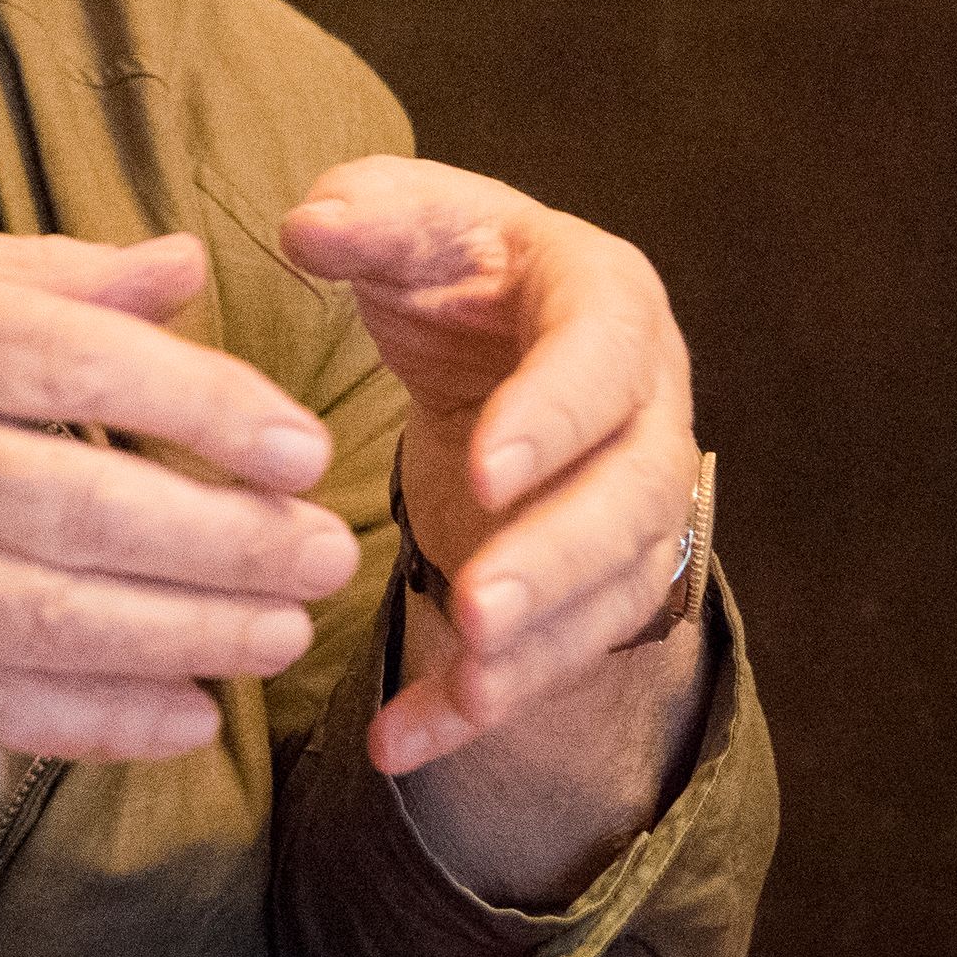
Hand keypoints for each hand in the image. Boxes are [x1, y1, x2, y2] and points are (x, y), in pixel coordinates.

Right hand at [0, 232, 363, 761]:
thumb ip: (38, 276)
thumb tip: (191, 270)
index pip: (80, 365)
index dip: (211, 409)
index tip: (301, 445)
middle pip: (87, 504)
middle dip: (231, 540)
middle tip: (328, 553)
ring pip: (55, 616)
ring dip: (193, 635)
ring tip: (285, 633)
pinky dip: (104, 721)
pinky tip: (189, 715)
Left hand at [279, 158, 702, 776]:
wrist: (496, 334)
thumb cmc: (453, 267)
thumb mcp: (410, 221)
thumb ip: (368, 214)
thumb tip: (309, 223)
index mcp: (606, 302)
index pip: (601, 359)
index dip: (554, 417)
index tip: (484, 467)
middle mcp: (647, 408)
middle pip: (635, 497)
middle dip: (560, 559)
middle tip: (477, 608)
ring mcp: (633, 504)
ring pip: (618, 591)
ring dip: (544, 649)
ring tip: (469, 686)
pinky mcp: (590, 583)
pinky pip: (560, 657)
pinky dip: (482, 705)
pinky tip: (406, 742)